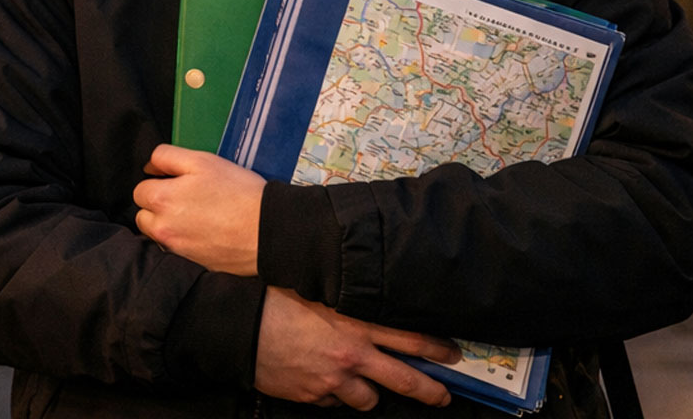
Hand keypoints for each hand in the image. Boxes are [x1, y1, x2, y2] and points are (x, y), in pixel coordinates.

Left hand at [132, 144, 264, 275]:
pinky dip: (184, 243)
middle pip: (144, 216)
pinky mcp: (193, 265)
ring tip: (196, 217)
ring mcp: (176, 250)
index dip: (158, 182)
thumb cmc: (238, 191)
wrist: (269, 230)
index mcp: (161, 200)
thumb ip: (167, 158)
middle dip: (157, 207)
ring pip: (158, 235)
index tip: (177, 182)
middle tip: (186, 199)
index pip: (140, 190)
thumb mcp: (202, 161)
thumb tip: (149, 168)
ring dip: (168, 226)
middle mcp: (162, 229)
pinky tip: (205, 234)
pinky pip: (177, 251)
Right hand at [255, 287, 459, 409]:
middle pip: (405, 380)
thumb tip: (370, 304)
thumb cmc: (275, 301)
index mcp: (356, 324)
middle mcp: (351, 355)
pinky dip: (333, 394)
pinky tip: (321, 379)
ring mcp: (333, 380)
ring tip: (360, 382)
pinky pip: (334, 401)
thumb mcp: (318, 291)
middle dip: (431, 390)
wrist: (239, 327)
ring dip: (368, 393)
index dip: (438, 349)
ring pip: (369, 400)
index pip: (411, 339)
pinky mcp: (314, 396)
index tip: (452, 354)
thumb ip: (348, 303)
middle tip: (444, 395)